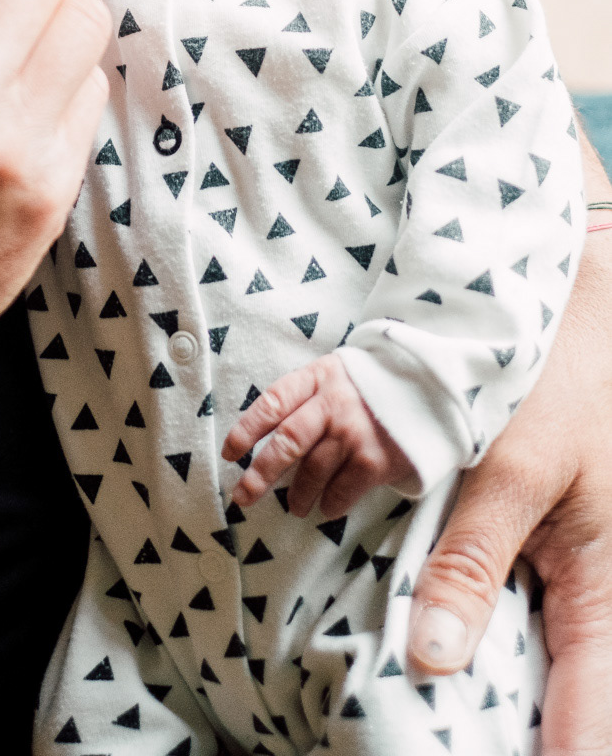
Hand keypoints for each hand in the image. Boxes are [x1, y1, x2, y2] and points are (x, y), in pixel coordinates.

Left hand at [222, 352, 414, 517]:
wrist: (427, 391)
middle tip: (243, 497)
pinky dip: (330, 504)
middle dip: (260, 474)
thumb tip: (265, 438)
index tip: (230, 452)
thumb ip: (304, 398)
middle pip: (287, 442)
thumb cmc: (369, 388)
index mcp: (317, 378)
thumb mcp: (334, 376)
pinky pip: (342, 490)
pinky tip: (326, 508)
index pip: (272, 403)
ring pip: (312, 471)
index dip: (247, 429)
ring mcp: (355, 432)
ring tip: (294, 506)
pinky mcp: (376, 459)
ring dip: (297, 495)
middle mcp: (333, 403)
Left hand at [406, 220, 611, 755]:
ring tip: (463, 732)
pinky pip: (542, 625)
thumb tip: (434, 660)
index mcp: (599, 592)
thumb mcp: (511, 469)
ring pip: (558, 669)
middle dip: (532, 738)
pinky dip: (509, 653)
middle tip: (455, 750)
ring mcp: (583, 578)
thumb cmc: (562, 385)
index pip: (585, 722)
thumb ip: (472, 562)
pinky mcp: (560, 554)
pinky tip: (463, 664)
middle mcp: (600, 597)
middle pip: (575, 706)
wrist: (592, 317)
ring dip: (524, 706)